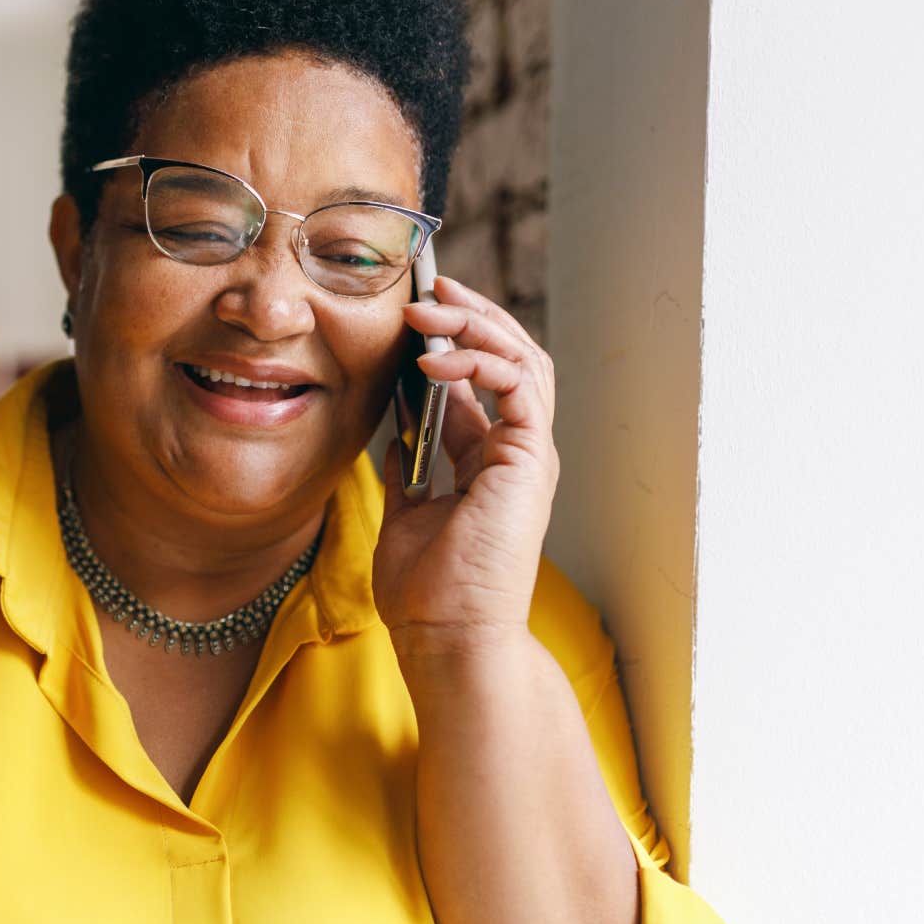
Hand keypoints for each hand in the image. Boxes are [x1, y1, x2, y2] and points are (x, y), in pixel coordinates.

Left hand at [373, 276, 558, 664]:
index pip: (480, 379)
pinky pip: (518, 384)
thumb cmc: (427, 591)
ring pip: (521, 359)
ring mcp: (527, 453)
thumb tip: (395, 428)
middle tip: (427, 289)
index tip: (411, 313)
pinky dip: (482, 360)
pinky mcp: (529, 458)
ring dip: (475, 325)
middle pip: (508, 356)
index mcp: (489, 460)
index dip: (451, 339)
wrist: (447, 634)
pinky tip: (437, 359)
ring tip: (429, 309)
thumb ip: (407, 467)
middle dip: (469, 315)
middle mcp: (516, 450)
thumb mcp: (405, 512)